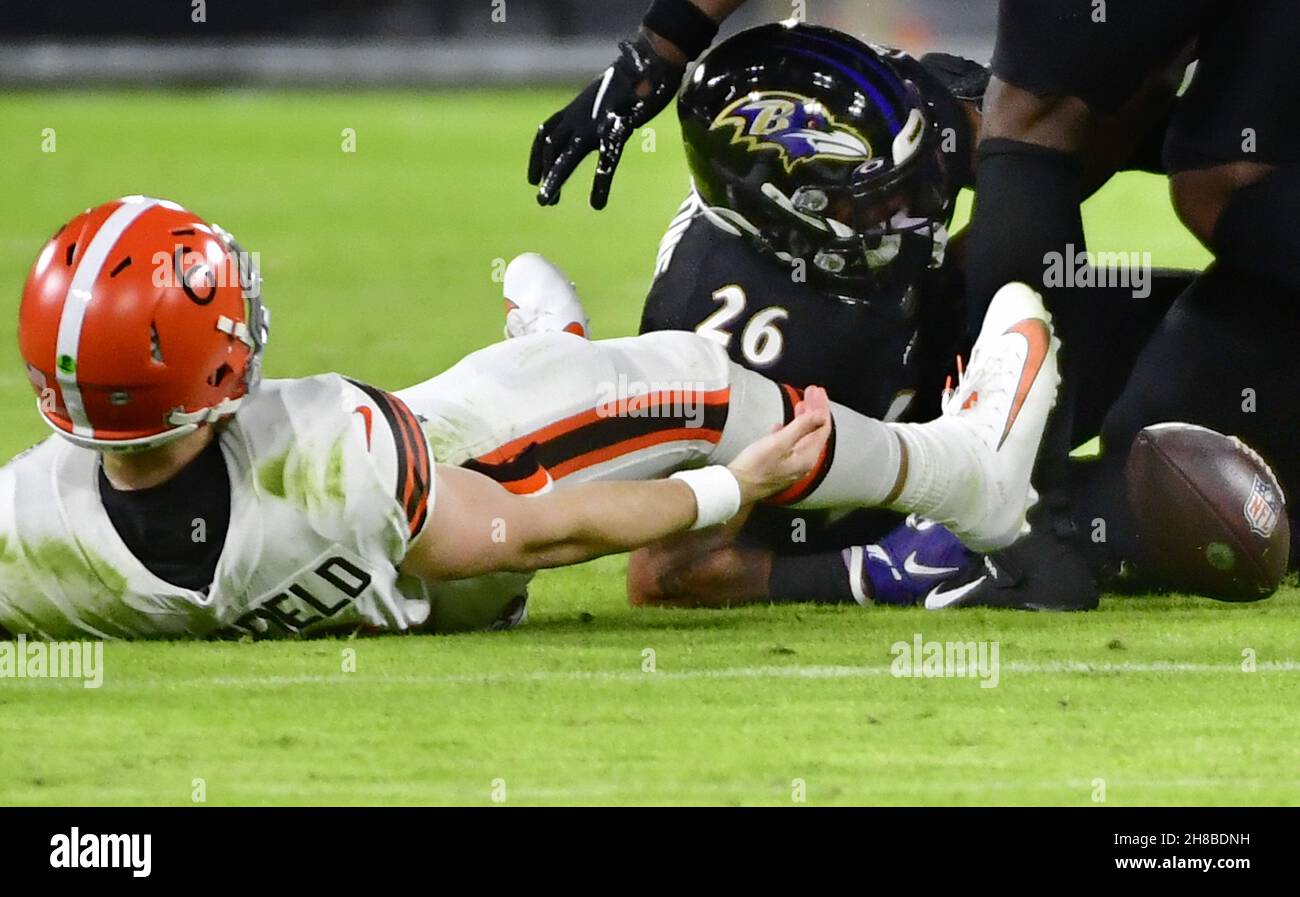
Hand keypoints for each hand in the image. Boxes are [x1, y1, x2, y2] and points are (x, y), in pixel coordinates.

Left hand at [527, 34, 684, 208]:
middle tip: (541, 200)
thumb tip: (611, 113)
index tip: (532, 178)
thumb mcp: (613, 92)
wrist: (652, 58)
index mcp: (579, 107)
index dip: (537, 155)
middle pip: (553, 146)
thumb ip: (605, 107)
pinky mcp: (617, 127)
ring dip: (556, 178)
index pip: (548, 131)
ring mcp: (597, 121)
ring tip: (548, 202)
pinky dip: (600, 183)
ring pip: (569, 155)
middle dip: (545, 171)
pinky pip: (606, 160)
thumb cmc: (637, 74)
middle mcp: (582, 115)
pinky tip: (596, 204)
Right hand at [726, 385, 832, 503]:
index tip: (817, 391)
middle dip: (814, 410)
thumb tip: (821, 415)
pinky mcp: (780, 467)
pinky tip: (781, 426)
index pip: (822, 428)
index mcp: (807, 457)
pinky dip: (790, 431)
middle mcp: (803, 463)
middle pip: (814, 431)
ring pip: (803, 437)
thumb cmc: (755, 466)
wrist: (736, 488)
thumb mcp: (780, 442)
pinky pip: (791, 444)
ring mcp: (792, 466)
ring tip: (801, 403)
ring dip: (803, 419)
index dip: (821, 407)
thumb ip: (802, 427)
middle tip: (811, 392)